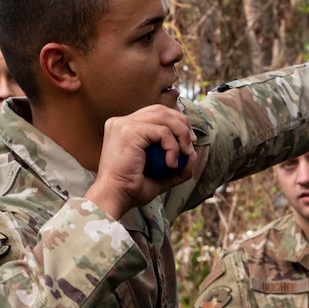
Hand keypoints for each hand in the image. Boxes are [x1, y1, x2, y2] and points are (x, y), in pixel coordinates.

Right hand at [86, 104, 196, 218]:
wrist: (114, 197)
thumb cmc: (131, 190)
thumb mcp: (159, 177)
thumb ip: (176, 166)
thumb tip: (194, 155)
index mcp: (123, 128)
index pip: (154, 113)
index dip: (176, 123)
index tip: (187, 143)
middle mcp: (120, 122)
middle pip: (161, 110)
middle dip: (182, 125)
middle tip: (190, 146)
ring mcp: (123, 124)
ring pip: (164, 117)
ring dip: (181, 135)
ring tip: (185, 155)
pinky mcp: (129, 131)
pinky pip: (163, 132)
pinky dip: (173, 147)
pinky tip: (171, 164)